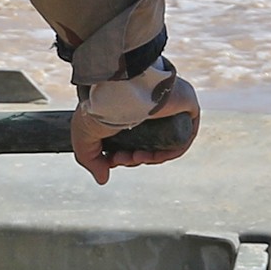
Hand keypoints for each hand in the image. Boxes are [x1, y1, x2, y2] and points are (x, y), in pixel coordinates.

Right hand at [70, 66, 201, 184]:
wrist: (112, 90)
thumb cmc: (95, 107)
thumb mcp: (84, 139)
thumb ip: (89, 160)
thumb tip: (103, 179)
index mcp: (131, 110)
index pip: (134, 141)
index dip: (123, 157)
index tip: (112, 160)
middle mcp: (151, 107)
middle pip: (149, 144)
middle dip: (133, 159)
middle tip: (119, 159)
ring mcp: (170, 107)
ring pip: (165, 144)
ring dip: (149, 159)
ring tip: (133, 157)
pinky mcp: (187, 106)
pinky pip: (183, 138)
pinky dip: (169, 153)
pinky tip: (152, 156)